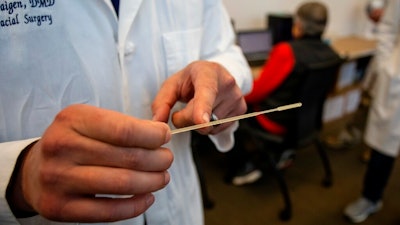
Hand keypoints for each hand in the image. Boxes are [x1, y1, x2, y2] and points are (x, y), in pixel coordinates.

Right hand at [12, 104, 172, 221]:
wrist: (35, 170)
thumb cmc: (74, 142)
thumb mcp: (91, 122)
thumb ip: (124, 126)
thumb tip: (161, 134)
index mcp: (72, 119)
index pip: (125, 130)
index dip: (153, 136)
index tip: (165, 137)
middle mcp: (61, 147)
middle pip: (128, 157)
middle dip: (158, 159)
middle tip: (167, 160)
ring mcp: (58, 179)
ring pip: (122, 184)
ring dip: (152, 181)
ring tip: (162, 177)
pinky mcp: (59, 207)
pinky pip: (109, 211)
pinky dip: (136, 205)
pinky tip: (147, 197)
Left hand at [152, 60, 246, 133]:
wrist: (215, 74)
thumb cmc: (191, 80)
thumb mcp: (172, 84)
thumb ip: (161, 102)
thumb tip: (158, 121)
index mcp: (208, 72)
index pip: (206, 91)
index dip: (203, 108)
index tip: (201, 122)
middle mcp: (227, 83)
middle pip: (202, 117)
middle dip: (187, 119)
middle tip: (185, 106)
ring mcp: (237, 97)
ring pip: (210, 127)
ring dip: (199, 124)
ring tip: (201, 107)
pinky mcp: (241, 110)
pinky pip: (219, 130)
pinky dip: (210, 126)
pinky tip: (211, 112)